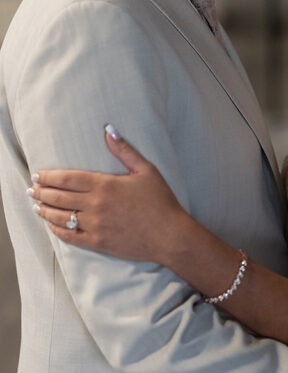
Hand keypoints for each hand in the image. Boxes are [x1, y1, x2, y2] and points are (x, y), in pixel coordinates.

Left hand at [29, 126, 185, 264]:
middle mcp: (95, 205)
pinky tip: (52, 226)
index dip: (49, 176)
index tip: (38, 175)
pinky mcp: (97, 242)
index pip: (67, 178)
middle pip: (59, 196)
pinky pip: (70, 236)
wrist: (169, 235)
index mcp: (105, 185)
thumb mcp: (146, 170)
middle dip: (42, 192)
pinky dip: (57, 230)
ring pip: (60, 216)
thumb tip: (109, 130)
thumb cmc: (161, 201)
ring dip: (45, 210)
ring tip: (37, 205)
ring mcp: (94, 225)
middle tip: (32, 189)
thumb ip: (124, 150)